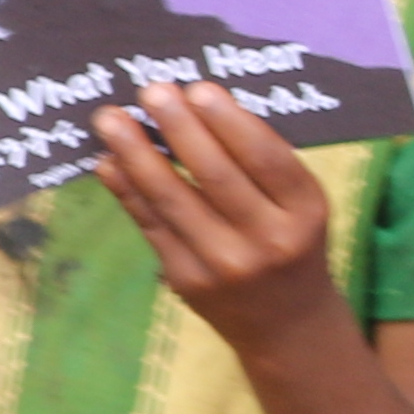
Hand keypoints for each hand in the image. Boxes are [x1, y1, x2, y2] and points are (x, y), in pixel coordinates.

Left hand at [85, 80, 344, 343]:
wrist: (287, 325)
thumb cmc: (290, 243)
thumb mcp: (297, 205)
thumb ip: (259, 164)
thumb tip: (193, 107)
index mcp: (305, 211)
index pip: (266, 159)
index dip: (230, 122)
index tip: (198, 88)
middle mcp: (268, 240)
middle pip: (216, 176)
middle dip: (179, 129)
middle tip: (151, 91)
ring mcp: (224, 264)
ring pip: (173, 200)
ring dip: (136, 154)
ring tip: (111, 119)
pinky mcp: (186, 279)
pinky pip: (150, 225)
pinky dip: (126, 190)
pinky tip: (108, 161)